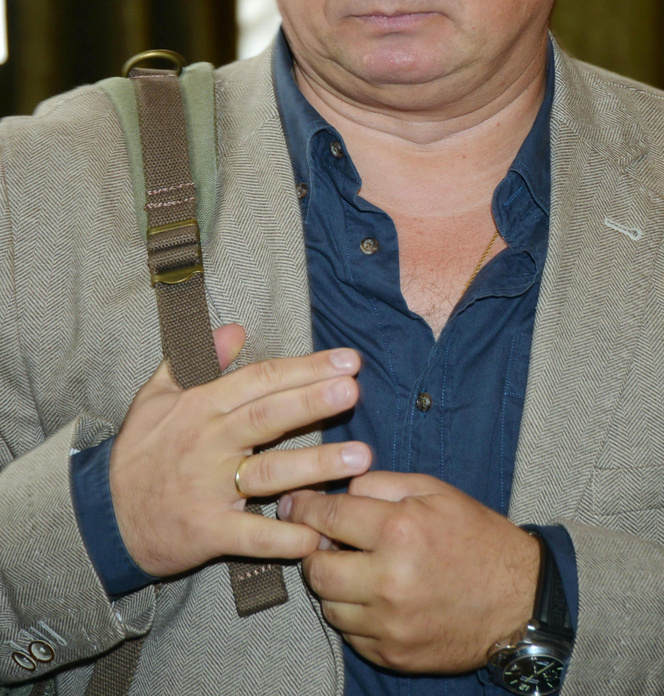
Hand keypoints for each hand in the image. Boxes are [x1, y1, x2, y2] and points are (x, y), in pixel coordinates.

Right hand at [109, 325, 371, 576]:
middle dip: (312, 402)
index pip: (259, 380)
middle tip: (353, 391)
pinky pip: (252, 534)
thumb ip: (196, 359)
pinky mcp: (208, 532)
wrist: (103, 517)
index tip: (345, 361)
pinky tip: (318, 533)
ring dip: (315, 465)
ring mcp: (209, 488)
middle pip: (268, 417)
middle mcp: (208, 443)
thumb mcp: (157, 395)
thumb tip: (235, 328)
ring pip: (268, 472)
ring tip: (359, 457)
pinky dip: (284, 536)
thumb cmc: (139, 452)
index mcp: (200, 405)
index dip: (303, 368)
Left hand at [279, 472, 540, 673]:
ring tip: (353, 569)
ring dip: (332, 585)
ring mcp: (389, 623)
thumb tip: (340, 487)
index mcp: (399, 530)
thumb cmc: (476, 536)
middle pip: (317, 567)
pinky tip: (371, 597)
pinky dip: (351, 614)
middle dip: (313, 551)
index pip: (328, 516)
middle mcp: (389, 579)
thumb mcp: (435, 491)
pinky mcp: (392, 653)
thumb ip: (382, 483)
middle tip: (324, 542)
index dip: (303, 507)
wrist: (518, 598)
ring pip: (329, 605)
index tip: (293, 502)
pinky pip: (349, 634)